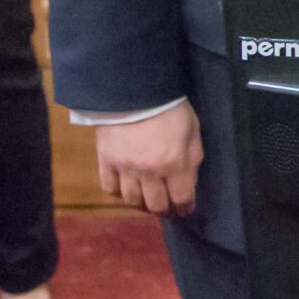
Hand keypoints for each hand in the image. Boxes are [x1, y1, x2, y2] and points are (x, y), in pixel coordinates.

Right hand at [95, 101, 201, 216]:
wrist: (134, 88)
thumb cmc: (169, 107)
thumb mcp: (192, 130)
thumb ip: (192, 158)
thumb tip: (189, 183)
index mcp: (174, 163)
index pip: (182, 198)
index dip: (185, 208)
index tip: (185, 210)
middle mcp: (149, 171)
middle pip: (156, 205)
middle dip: (164, 210)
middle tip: (167, 207)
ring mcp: (125, 168)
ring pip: (132, 201)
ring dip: (142, 204)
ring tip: (147, 199)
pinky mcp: (105, 160)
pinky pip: (110, 188)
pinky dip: (118, 192)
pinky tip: (126, 188)